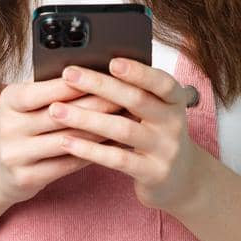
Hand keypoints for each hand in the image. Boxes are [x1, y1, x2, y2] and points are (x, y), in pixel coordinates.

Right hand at [0, 77, 125, 209]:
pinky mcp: (26, 177)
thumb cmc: (15, 129)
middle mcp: (9, 127)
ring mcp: (15, 154)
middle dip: (97, 105)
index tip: (107, 76)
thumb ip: (47, 92)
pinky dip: (92, 154)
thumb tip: (91, 74)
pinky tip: (112, 147)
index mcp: (9, 101)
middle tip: (126, 97)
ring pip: (67, 140)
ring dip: (99, 130)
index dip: (77, 84)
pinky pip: (66, 165)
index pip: (45, 89)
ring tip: (124, 121)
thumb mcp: (20, 105)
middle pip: (60, 114)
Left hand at [46, 57, 209, 214]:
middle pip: (136, 100)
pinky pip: (117, 159)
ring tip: (56, 110)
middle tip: (69, 74)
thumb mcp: (156, 111)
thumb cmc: (158, 135)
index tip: (112, 61)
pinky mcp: (153, 173)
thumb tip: (91, 69)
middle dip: (99, 85)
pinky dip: (90, 150)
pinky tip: (67, 142)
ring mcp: (166, 149)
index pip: (162, 82)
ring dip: (86, 118)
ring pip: (122, 129)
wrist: (184, 179)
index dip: (139, 71)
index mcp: (175, 101)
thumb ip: (135, 93)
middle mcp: (174, 122)